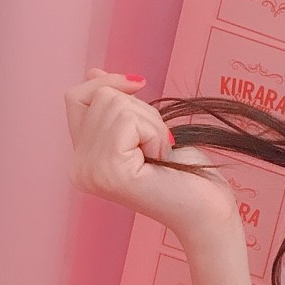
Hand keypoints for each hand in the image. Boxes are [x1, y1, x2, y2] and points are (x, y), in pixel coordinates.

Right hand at [65, 69, 239, 241]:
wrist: (208, 212)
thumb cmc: (186, 174)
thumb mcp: (146, 130)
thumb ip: (115, 108)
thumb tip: (92, 72)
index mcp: (82, 161)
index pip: (76, 98)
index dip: (108, 83)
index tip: (139, 85)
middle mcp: (78, 169)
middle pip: (99, 96)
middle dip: (141, 111)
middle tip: (159, 147)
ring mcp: (90, 172)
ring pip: (114, 103)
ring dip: (150, 123)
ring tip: (160, 155)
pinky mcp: (110, 172)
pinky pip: (127, 120)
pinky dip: (154, 132)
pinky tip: (161, 159)